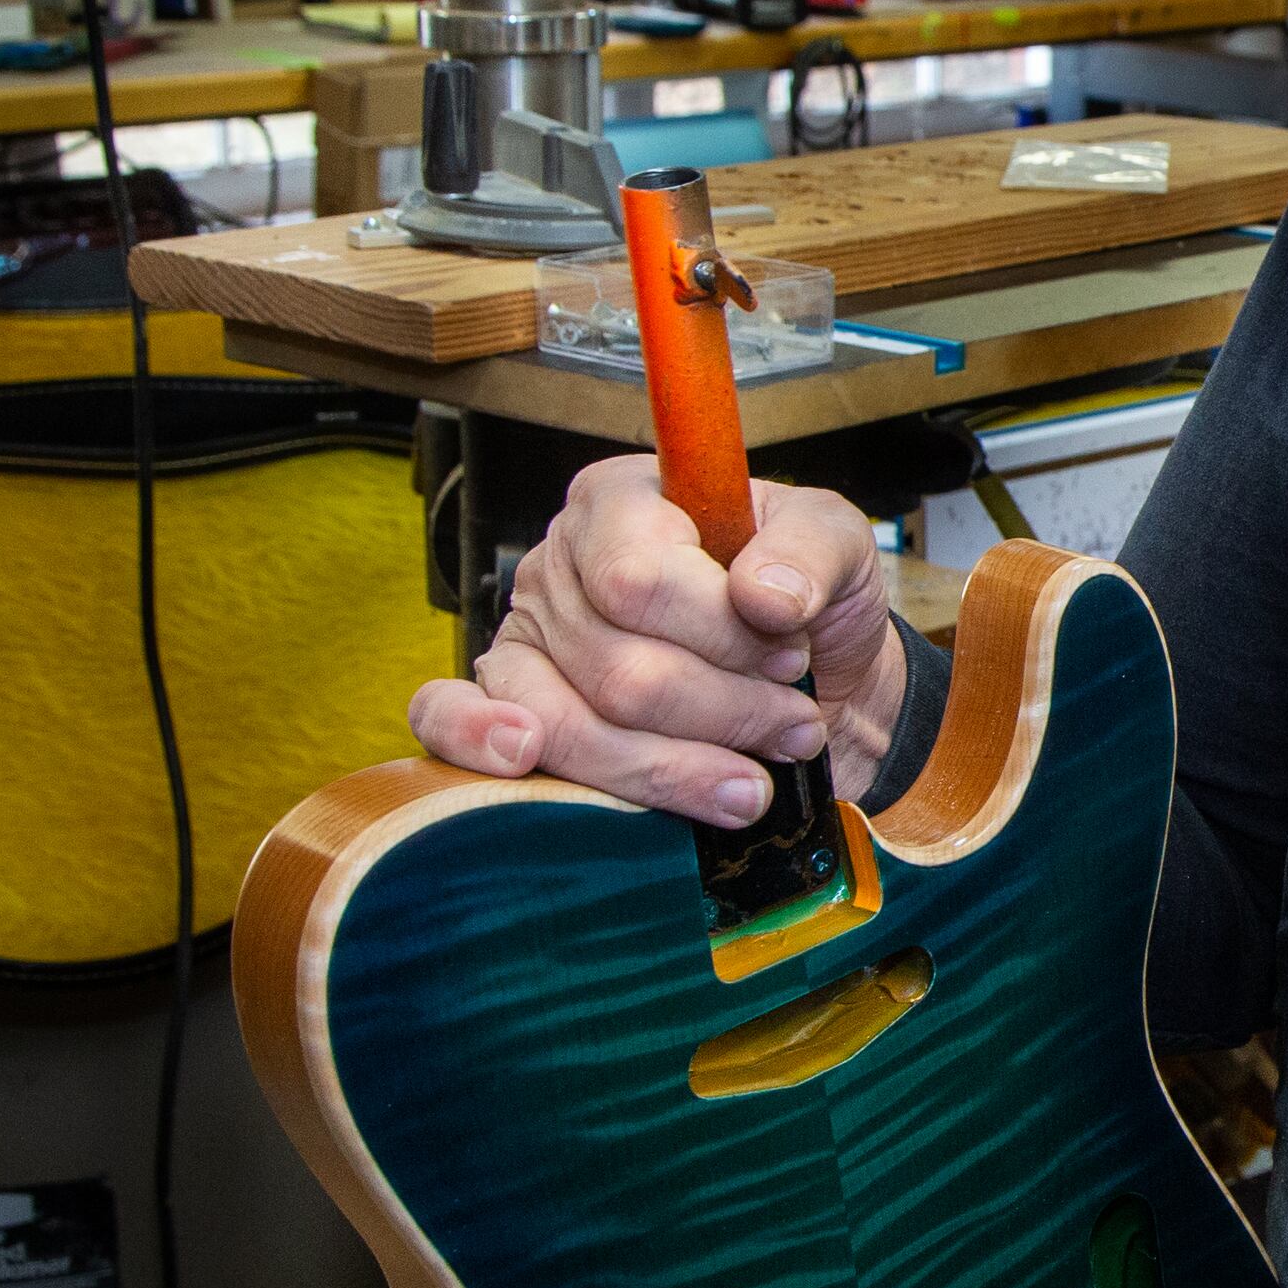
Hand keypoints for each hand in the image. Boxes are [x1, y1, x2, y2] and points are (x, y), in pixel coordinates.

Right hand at [408, 456, 905, 826]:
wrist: (814, 685)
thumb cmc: (810, 605)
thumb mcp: (840, 549)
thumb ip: (812, 552)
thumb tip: (763, 596)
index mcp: (624, 501)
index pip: (638, 579)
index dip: (720, 635)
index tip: (790, 655)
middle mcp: (561, 565)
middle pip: (619, 669)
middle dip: (723, 713)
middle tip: (792, 725)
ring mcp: (526, 638)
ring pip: (570, 725)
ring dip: (675, 770)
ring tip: (750, 786)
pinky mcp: (510, 705)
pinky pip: (447, 719)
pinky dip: (480, 746)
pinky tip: (523, 760)